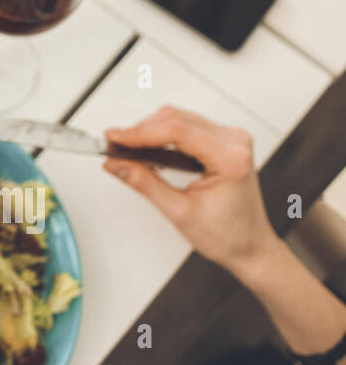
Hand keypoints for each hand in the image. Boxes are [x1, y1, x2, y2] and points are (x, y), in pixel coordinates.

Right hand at [103, 106, 276, 272]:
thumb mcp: (179, 211)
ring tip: (129, 149)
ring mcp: (231, 140)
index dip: (140, 132)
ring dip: (151, 131)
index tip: (115, 138)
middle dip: (142, 130)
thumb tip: (117, 164)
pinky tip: (149, 149)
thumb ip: (144, 183)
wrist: (250, 246)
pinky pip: (188, 126)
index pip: (177, 131)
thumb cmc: (229, 235)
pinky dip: (164, 135)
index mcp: (230, 159)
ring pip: (180, 119)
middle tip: (116, 145)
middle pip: (177, 119)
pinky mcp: (224, 142)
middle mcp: (234, 143)